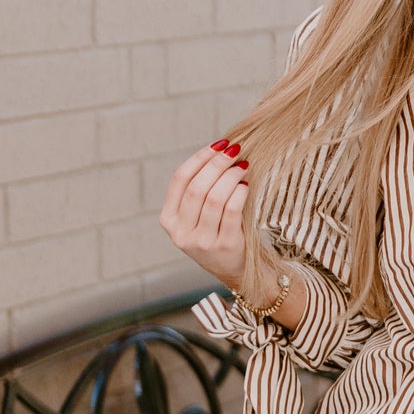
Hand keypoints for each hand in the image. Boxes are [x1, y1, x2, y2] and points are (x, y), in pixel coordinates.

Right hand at [159, 140, 249, 288]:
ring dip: (231, 176)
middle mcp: (181, 232)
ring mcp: (201, 242)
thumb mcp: (197, 214)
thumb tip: (220, 149)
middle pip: (197, 187)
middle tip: (235, 151)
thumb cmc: (216, 232)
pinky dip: (240, 192)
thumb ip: (199, 188)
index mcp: (168, 219)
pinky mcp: (224, 246)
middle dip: (217, 164)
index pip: (180, 179)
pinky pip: (232, 211)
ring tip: (242, 166)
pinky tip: (245, 184)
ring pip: (214, 198)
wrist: (234, 268)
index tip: (218, 145)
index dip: (200, 158)